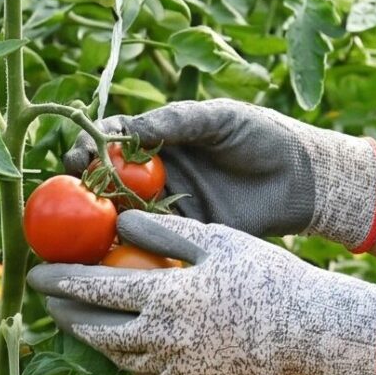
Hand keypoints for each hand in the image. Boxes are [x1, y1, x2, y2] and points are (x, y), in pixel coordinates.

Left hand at [27, 211, 375, 374]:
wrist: (310, 331)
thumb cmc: (266, 276)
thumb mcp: (216, 241)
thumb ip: (164, 234)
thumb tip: (118, 223)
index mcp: (165, 300)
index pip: (94, 291)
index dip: (60, 282)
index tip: (35, 274)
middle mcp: (161, 341)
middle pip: (95, 329)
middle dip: (65, 313)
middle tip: (47, 299)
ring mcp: (173, 371)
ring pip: (115, 356)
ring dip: (91, 337)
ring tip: (78, 318)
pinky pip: (143, 373)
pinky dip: (125, 355)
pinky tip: (123, 340)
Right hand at [64, 98, 375, 247]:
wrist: (304, 180)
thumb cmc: (264, 137)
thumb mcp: (220, 119)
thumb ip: (176, 121)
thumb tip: (128, 130)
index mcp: (160, 140)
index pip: (110, 141)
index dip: (87, 147)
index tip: (77, 156)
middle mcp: (156, 175)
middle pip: (105, 181)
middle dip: (81, 188)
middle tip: (71, 195)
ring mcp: (168, 207)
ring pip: (121, 215)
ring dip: (98, 223)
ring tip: (82, 229)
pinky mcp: (186, 236)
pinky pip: (151, 243)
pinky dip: (130, 249)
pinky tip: (114, 254)